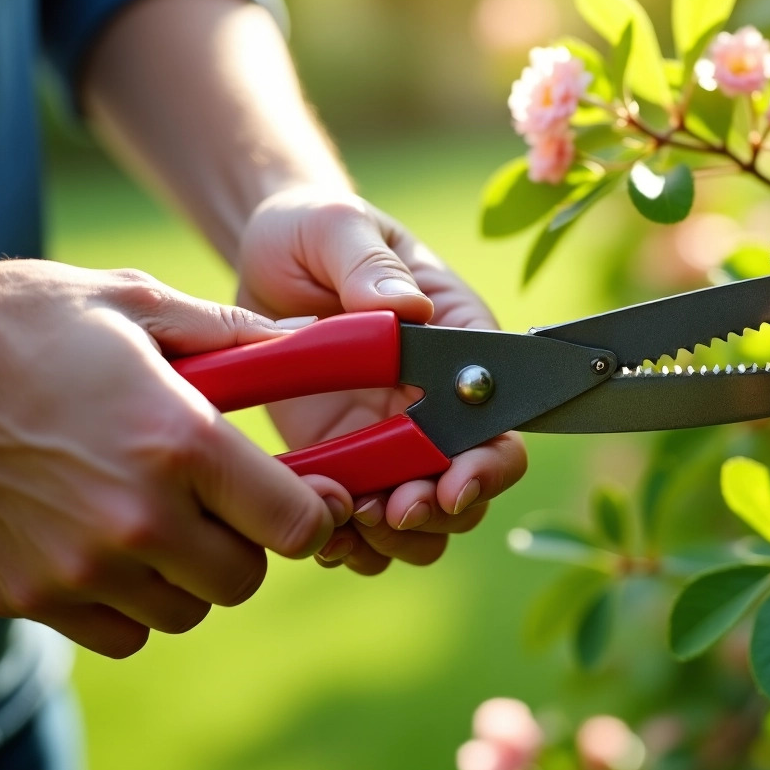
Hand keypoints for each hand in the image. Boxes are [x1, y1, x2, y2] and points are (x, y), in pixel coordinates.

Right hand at [0, 260, 347, 656]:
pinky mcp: (27, 595)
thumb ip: (232, 334)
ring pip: (185, 611)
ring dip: (188, 574)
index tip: (302, 494)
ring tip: (159, 517)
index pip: (295, 524)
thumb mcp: (135, 304)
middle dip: (248, 543)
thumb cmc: (24, 323)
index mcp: (179, 442)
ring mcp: (77, 566)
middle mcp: (136, 517)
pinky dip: (130, 601)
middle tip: (219, 501)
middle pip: (245, 579)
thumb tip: (310, 341)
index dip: (310, 511)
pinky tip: (110, 544)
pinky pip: (120, 632)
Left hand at [235, 187, 527, 574]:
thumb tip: (405, 308)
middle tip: (387, 513)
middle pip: (468, 488)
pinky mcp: (344, 464)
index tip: (451, 485)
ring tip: (346, 524)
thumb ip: (370, 264)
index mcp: (459, 347)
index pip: (500, 423)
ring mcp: (390, 442)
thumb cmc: (319, 231)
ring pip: (421, 523)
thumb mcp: (339, 227)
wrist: (268, 260)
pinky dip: (348, 543)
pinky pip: (362, 527)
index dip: (487, 466)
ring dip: (393, 539)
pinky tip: (319, 528)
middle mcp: (437, 407)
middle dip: (435, 514)